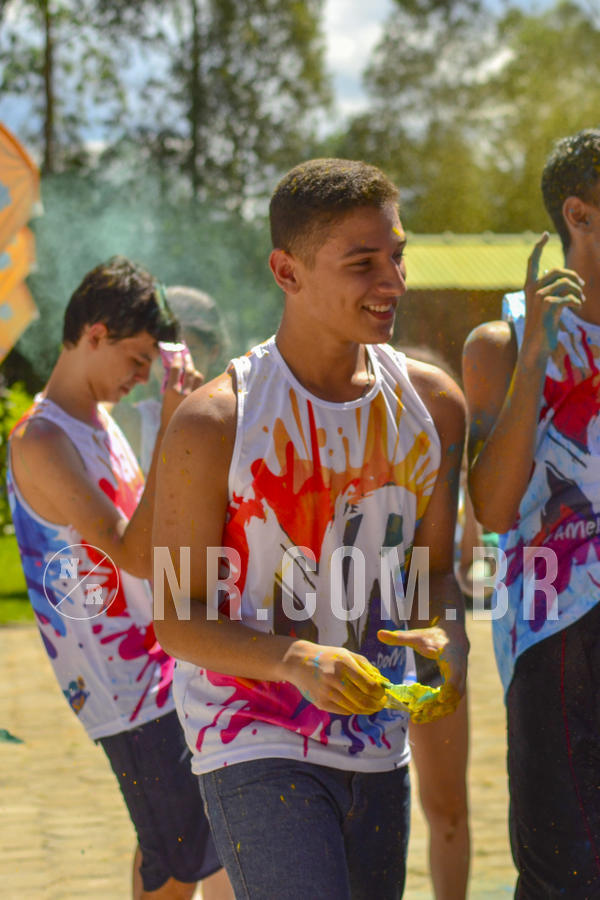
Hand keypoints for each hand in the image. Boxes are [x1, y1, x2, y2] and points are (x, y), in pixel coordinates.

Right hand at [160, 352, 203, 427]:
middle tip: (186, 355)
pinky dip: (198, 381)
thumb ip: (173, 384)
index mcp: (171, 392)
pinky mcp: (201, 401)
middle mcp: (184, 393)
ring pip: (198, 377)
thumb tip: (178, 370)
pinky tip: (195, 380)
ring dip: (194, 370)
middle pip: (189, 371)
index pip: (176, 370)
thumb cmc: (168, 413)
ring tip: (191, 367)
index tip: (178, 353)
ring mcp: (194, 397)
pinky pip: (202, 386)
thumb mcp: (167, 397)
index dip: (177, 359)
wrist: (174, 429)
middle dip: (188, 361)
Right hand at [284, 641, 387, 714]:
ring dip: (367, 710)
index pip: (369, 685)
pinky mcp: (321, 703)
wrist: (299, 662)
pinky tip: (357, 705)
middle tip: (381, 704)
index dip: (380, 693)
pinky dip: (354, 710)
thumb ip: (366, 667)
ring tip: (372, 706)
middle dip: (376, 705)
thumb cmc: (328, 657)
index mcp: (344, 664)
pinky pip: (344, 711)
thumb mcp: (347, 654)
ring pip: (355, 709)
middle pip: (363, 700)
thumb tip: (383, 682)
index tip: (384, 694)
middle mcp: (335, 679)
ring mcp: (327, 692)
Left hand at [377, 623, 467, 721]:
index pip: (456, 676)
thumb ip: (400, 637)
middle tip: (422, 714)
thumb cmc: (434, 637)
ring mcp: (459, 682)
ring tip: (418, 718)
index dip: (450, 688)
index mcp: (453, 659)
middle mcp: (460, 673)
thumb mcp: (418, 636)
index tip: (440, 699)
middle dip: (439, 706)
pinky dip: (437, 711)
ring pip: (453, 703)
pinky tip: (422, 714)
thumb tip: (379, 633)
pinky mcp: (455, 689)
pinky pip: (450, 704)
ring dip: (437, 713)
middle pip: (455, 695)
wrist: (453, 638)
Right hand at [522, 232, 584, 358]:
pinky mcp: (549, 306)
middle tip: (582, 288)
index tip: (545, 234)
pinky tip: (577, 307)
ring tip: (580, 301)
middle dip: (574, 278)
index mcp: (529, 287)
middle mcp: (532, 289)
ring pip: (566, 283)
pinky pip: (569, 296)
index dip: (538, 246)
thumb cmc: (542, 325)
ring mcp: (540, 297)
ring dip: (578, 291)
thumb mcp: (543, 304)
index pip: (532, 261)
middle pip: (558, 271)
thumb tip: (557, 271)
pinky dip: (577, 301)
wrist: (536, 346)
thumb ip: (548, 288)